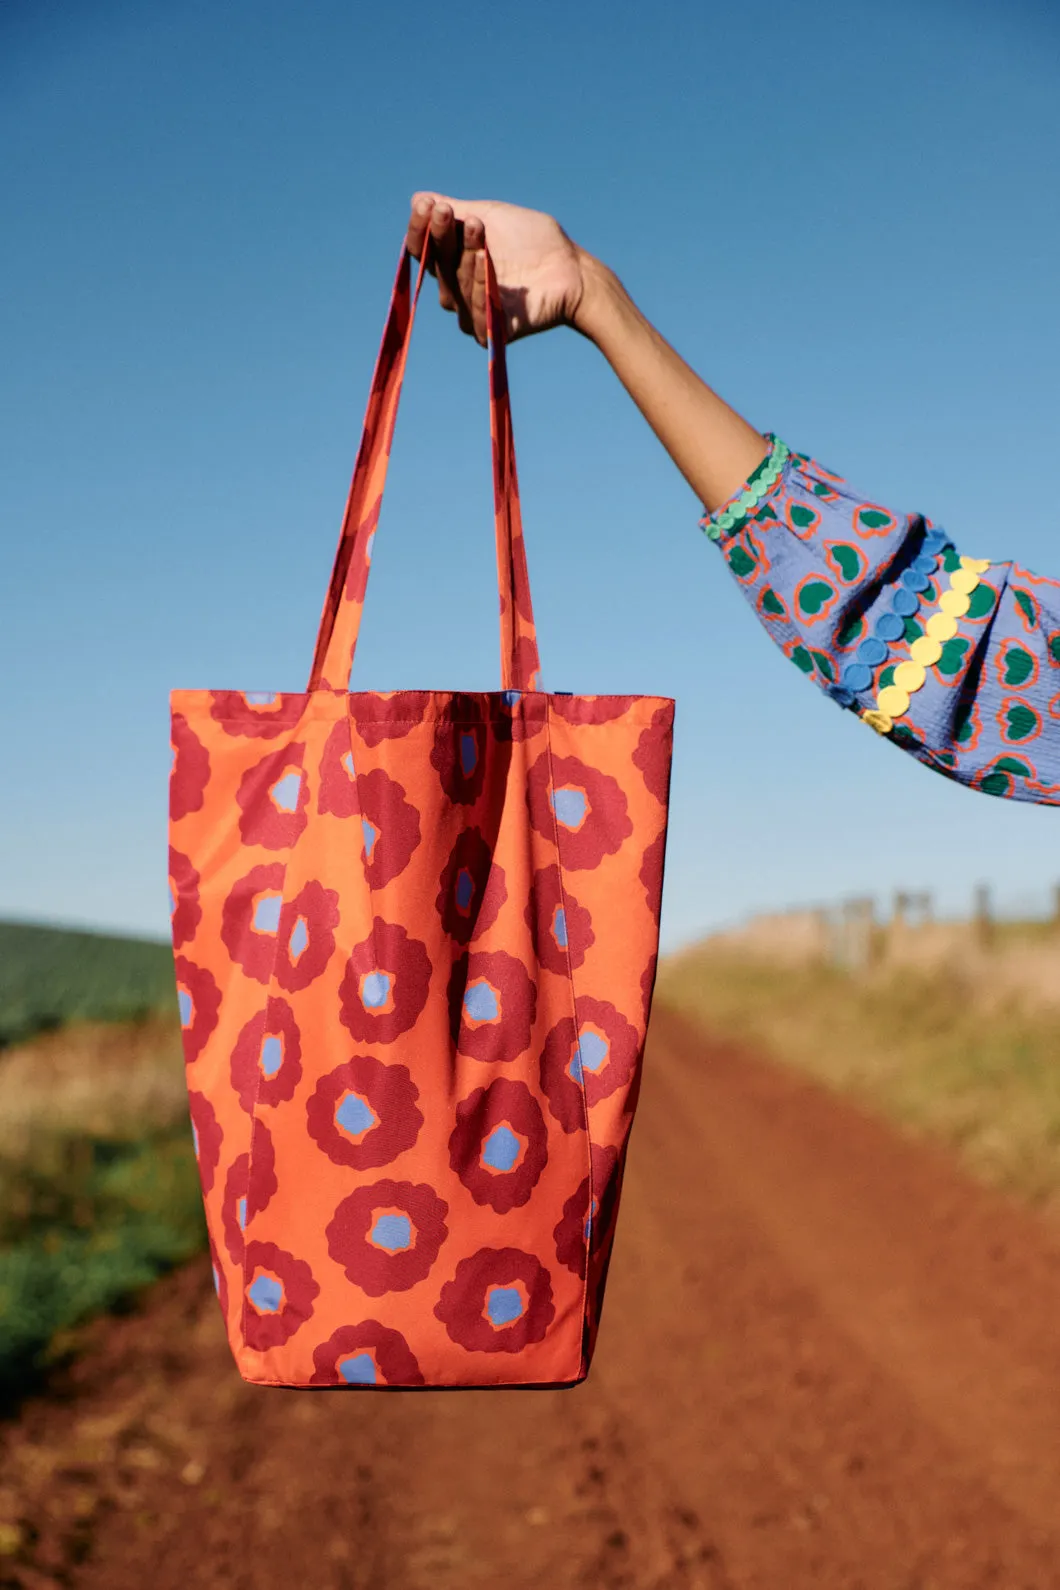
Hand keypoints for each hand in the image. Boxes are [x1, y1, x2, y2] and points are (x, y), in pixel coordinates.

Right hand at [406, 193, 586, 346]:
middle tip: (445, 212)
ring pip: (454, 287)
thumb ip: (457, 211)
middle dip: (439, 236)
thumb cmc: (535, 241)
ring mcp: (473, 312)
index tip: (425, 206)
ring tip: (478, 227)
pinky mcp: (492, 332)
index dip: (420, 229)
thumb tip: (418, 198)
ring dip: (464, 255)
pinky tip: (484, 260)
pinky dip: (478, 286)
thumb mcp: (492, 216)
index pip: (425, 250)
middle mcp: (458, 289)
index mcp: (455, 262)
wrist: (571, 269)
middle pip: (436, 267)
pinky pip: (476, 313)